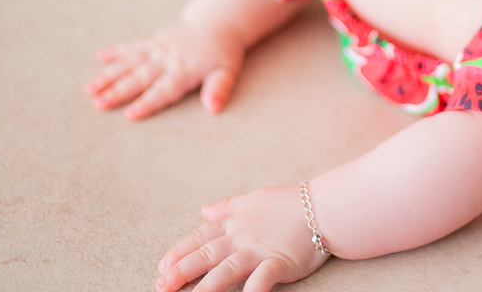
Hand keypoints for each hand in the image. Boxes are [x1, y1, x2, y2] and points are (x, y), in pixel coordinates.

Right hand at [85, 18, 247, 119]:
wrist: (219, 23)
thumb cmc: (223, 53)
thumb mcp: (228, 71)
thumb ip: (219, 89)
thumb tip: (213, 108)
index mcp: (184, 71)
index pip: (162, 91)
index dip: (146, 103)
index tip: (129, 115)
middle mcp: (167, 60)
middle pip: (139, 78)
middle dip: (118, 92)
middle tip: (98, 104)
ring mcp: (158, 49)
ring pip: (130, 62)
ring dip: (109, 75)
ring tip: (90, 88)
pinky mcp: (154, 40)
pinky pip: (133, 46)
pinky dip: (116, 51)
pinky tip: (99, 56)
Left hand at [157, 186, 329, 291]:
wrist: (321, 207)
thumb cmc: (288, 203)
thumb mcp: (252, 199)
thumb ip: (226, 207)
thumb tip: (203, 210)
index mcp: (234, 223)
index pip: (200, 237)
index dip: (179, 251)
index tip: (162, 265)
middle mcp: (241, 237)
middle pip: (205, 255)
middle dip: (181, 271)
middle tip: (161, 285)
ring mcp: (259, 251)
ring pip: (226, 270)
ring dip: (206, 287)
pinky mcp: (278, 263)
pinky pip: (261, 279)